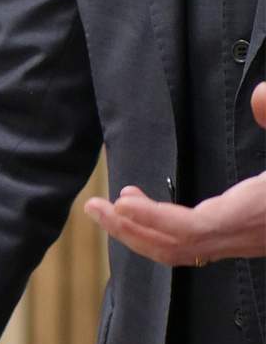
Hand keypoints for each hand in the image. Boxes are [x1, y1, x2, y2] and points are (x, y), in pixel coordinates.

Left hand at [82, 83, 265, 265]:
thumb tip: (260, 92)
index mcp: (257, 213)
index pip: (195, 229)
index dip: (155, 220)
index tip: (124, 201)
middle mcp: (247, 234)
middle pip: (176, 247)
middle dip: (130, 230)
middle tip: (94, 207)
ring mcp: (246, 241)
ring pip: (182, 251)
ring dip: (141, 232)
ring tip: (111, 207)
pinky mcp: (246, 238)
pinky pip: (195, 245)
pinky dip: (164, 231)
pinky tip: (148, 209)